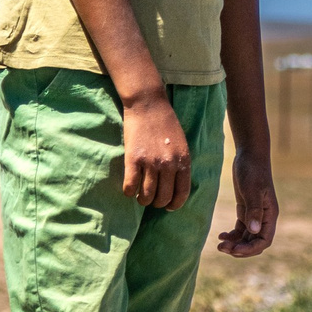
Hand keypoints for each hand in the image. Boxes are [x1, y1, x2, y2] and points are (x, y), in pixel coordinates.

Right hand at [119, 91, 192, 210]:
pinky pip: (130, 186)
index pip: (182, 192)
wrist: (148, 104)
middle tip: (151, 199)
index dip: (175, 204)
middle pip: (163, 197)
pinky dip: (129, 192)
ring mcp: (151, 162)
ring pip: (147, 196)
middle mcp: (169, 164)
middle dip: (157, 203)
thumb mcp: (181, 144)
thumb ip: (179, 163)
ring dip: (143, 200)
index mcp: (183, 160)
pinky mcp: (133, 159)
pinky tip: (129, 189)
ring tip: (140, 196)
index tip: (168, 207)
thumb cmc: (165, 123)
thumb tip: (175, 185)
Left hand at [214, 147, 276, 256]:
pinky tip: (220, 235)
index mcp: (270, 215)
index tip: (234, 249)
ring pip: (246, 238)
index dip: (250, 249)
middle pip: (255, 243)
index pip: (264, 241)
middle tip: (222, 247)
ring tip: (219, 244)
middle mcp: (264, 217)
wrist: (249, 154)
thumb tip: (254, 231)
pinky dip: (232, 235)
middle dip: (240, 249)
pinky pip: (240, 230)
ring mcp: (254, 214)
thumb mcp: (252, 190)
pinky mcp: (245, 209)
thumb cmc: (253, 170)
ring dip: (234, 244)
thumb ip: (254, 210)